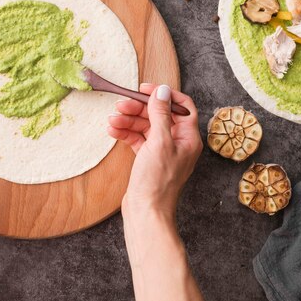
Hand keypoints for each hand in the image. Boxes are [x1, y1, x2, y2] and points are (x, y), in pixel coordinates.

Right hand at [108, 83, 202, 216]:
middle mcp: (178, 143)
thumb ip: (160, 114)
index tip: (145, 89)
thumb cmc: (157, 181)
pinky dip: (126, 133)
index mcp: (188, 138)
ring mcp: (162, 151)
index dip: (164, 95)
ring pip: (146, 126)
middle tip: (121, 104)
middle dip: (139, 108)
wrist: (146, 211)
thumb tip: (162, 90)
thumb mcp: (159, 142)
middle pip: (159, 115)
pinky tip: (113, 130)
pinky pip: (138, 139)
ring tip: (112, 120)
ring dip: (129, 121)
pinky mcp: (148, 159)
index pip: (181, 106)